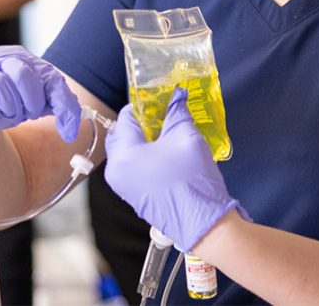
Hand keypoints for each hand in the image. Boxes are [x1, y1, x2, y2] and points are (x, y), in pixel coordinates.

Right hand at [0, 45, 81, 141]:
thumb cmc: (4, 99)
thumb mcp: (34, 99)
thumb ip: (57, 106)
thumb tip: (72, 128)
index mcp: (22, 59)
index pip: (51, 78)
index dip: (62, 105)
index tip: (68, 131)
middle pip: (22, 74)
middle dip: (30, 103)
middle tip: (27, 113)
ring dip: (9, 110)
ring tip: (8, 115)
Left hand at [105, 87, 248, 251]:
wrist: (203, 223)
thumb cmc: (191, 179)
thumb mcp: (186, 137)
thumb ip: (177, 112)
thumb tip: (176, 95)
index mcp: (122, 154)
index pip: (126, 117)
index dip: (144, 106)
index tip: (161, 101)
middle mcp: (115, 171)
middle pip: (122, 134)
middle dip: (141, 123)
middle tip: (164, 117)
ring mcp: (123, 186)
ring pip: (127, 152)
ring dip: (143, 140)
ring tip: (168, 134)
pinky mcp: (134, 196)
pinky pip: (132, 167)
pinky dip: (144, 157)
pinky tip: (166, 154)